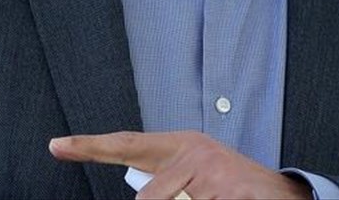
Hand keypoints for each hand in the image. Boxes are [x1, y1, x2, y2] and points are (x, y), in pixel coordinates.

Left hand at [48, 130, 310, 199]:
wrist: (281, 195)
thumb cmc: (230, 189)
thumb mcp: (194, 179)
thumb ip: (162, 183)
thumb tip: (138, 194)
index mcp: (179, 145)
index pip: (127, 144)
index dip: (90, 146)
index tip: (57, 146)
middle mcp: (193, 151)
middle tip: (196, 198)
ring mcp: (212, 169)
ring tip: (215, 199)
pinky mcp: (229, 189)